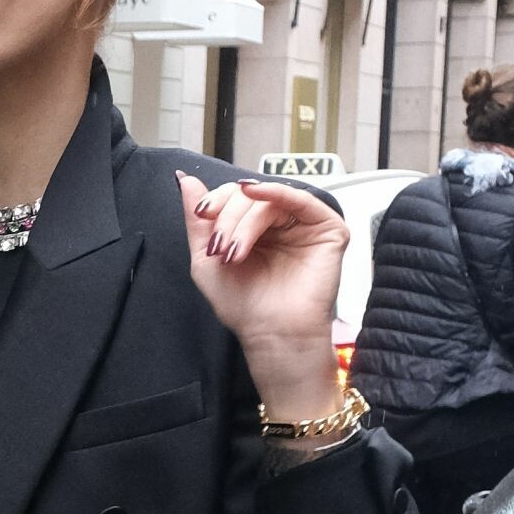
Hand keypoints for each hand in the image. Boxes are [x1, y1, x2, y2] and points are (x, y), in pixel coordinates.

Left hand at [178, 172, 347, 421]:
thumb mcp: (205, 260)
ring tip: (234, 252)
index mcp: (254, 229)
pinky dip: (275, 192)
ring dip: (245, 220)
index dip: (216, 201)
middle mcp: (280, 223)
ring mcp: (304, 225)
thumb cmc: (243, 305)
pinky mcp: (328, 229)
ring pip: (269, 200)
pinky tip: (254, 193)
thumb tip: (185, 178)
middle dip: (228, 217)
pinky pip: (301, 199)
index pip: (234, 198)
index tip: (201, 214)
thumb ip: (196, 221)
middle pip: (249, 197)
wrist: (271, 334)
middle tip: (220, 248)